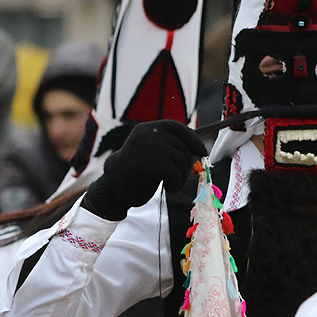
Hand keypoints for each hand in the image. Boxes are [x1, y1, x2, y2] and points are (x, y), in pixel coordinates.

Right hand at [82, 121, 206, 220]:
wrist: (113, 187)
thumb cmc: (137, 174)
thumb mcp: (152, 154)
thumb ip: (169, 148)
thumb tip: (199, 150)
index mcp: (148, 128)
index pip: (176, 127)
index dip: (192, 139)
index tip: (202, 152)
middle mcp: (148, 132)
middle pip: (182, 147)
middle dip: (186, 166)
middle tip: (178, 180)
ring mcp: (148, 146)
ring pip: (181, 160)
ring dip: (181, 178)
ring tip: (171, 185)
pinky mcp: (149, 162)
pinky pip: (175, 173)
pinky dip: (177, 184)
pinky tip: (169, 189)